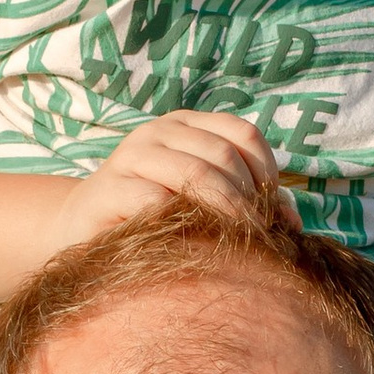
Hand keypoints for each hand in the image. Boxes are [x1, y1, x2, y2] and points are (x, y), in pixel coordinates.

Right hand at [56, 110, 294, 249]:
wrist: (81, 231)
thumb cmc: (152, 217)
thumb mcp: (202, 200)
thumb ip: (248, 201)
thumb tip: (293, 220)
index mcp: (186, 125)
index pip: (244, 134)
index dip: (267, 173)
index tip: (271, 214)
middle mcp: (159, 131)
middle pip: (223, 155)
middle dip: (248, 201)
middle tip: (259, 239)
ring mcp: (132, 155)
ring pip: (196, 173)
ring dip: (225, 213)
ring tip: (237, 245)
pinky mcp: (110, 187)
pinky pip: (158, 201)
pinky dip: (184, 225)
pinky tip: (193, 247)